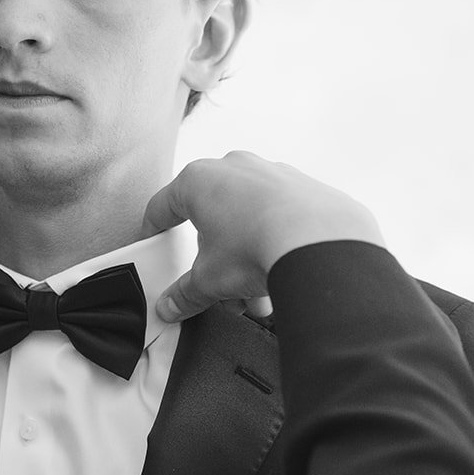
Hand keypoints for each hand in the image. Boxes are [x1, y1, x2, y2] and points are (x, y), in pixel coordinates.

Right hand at [142, 152, 382, 322]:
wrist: (319, 243)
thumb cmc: (256, 246)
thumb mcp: (209, 280)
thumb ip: (185, 293)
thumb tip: (170, 306)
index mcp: (199, 181)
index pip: (163, 205)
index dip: (155, 230)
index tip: (154, 242)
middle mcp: (235, 168)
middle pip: (213, 220)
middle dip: (215, 261)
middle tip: (217, 289)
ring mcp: (272, 174)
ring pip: (248, 224)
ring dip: (247, 263)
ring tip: (255, 299)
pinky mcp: (304, 187)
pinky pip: (279, 221)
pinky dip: (274, 249)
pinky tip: (279, 280)